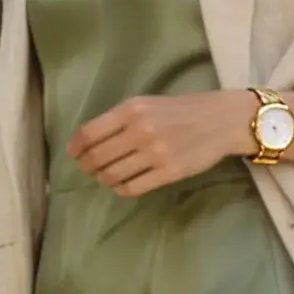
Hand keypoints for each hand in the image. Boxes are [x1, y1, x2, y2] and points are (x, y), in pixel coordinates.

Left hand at [67, 91, 250, 195]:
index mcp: (131, 110)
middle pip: (98, 157)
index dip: (75, 147)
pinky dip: (121, 189)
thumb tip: (89, 142)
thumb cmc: (181, 111)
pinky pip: (133, 187)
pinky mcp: (169, 173)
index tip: (72, 155)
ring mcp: (155, 153)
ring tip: (105, 178)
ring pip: (113, 175)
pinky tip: (122, 186)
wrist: (221, 120)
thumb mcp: (147, 104)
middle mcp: (140, 131)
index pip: (90, 133)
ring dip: (103, 179)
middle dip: (87, 167)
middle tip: (88, 170)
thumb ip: (120, 120)